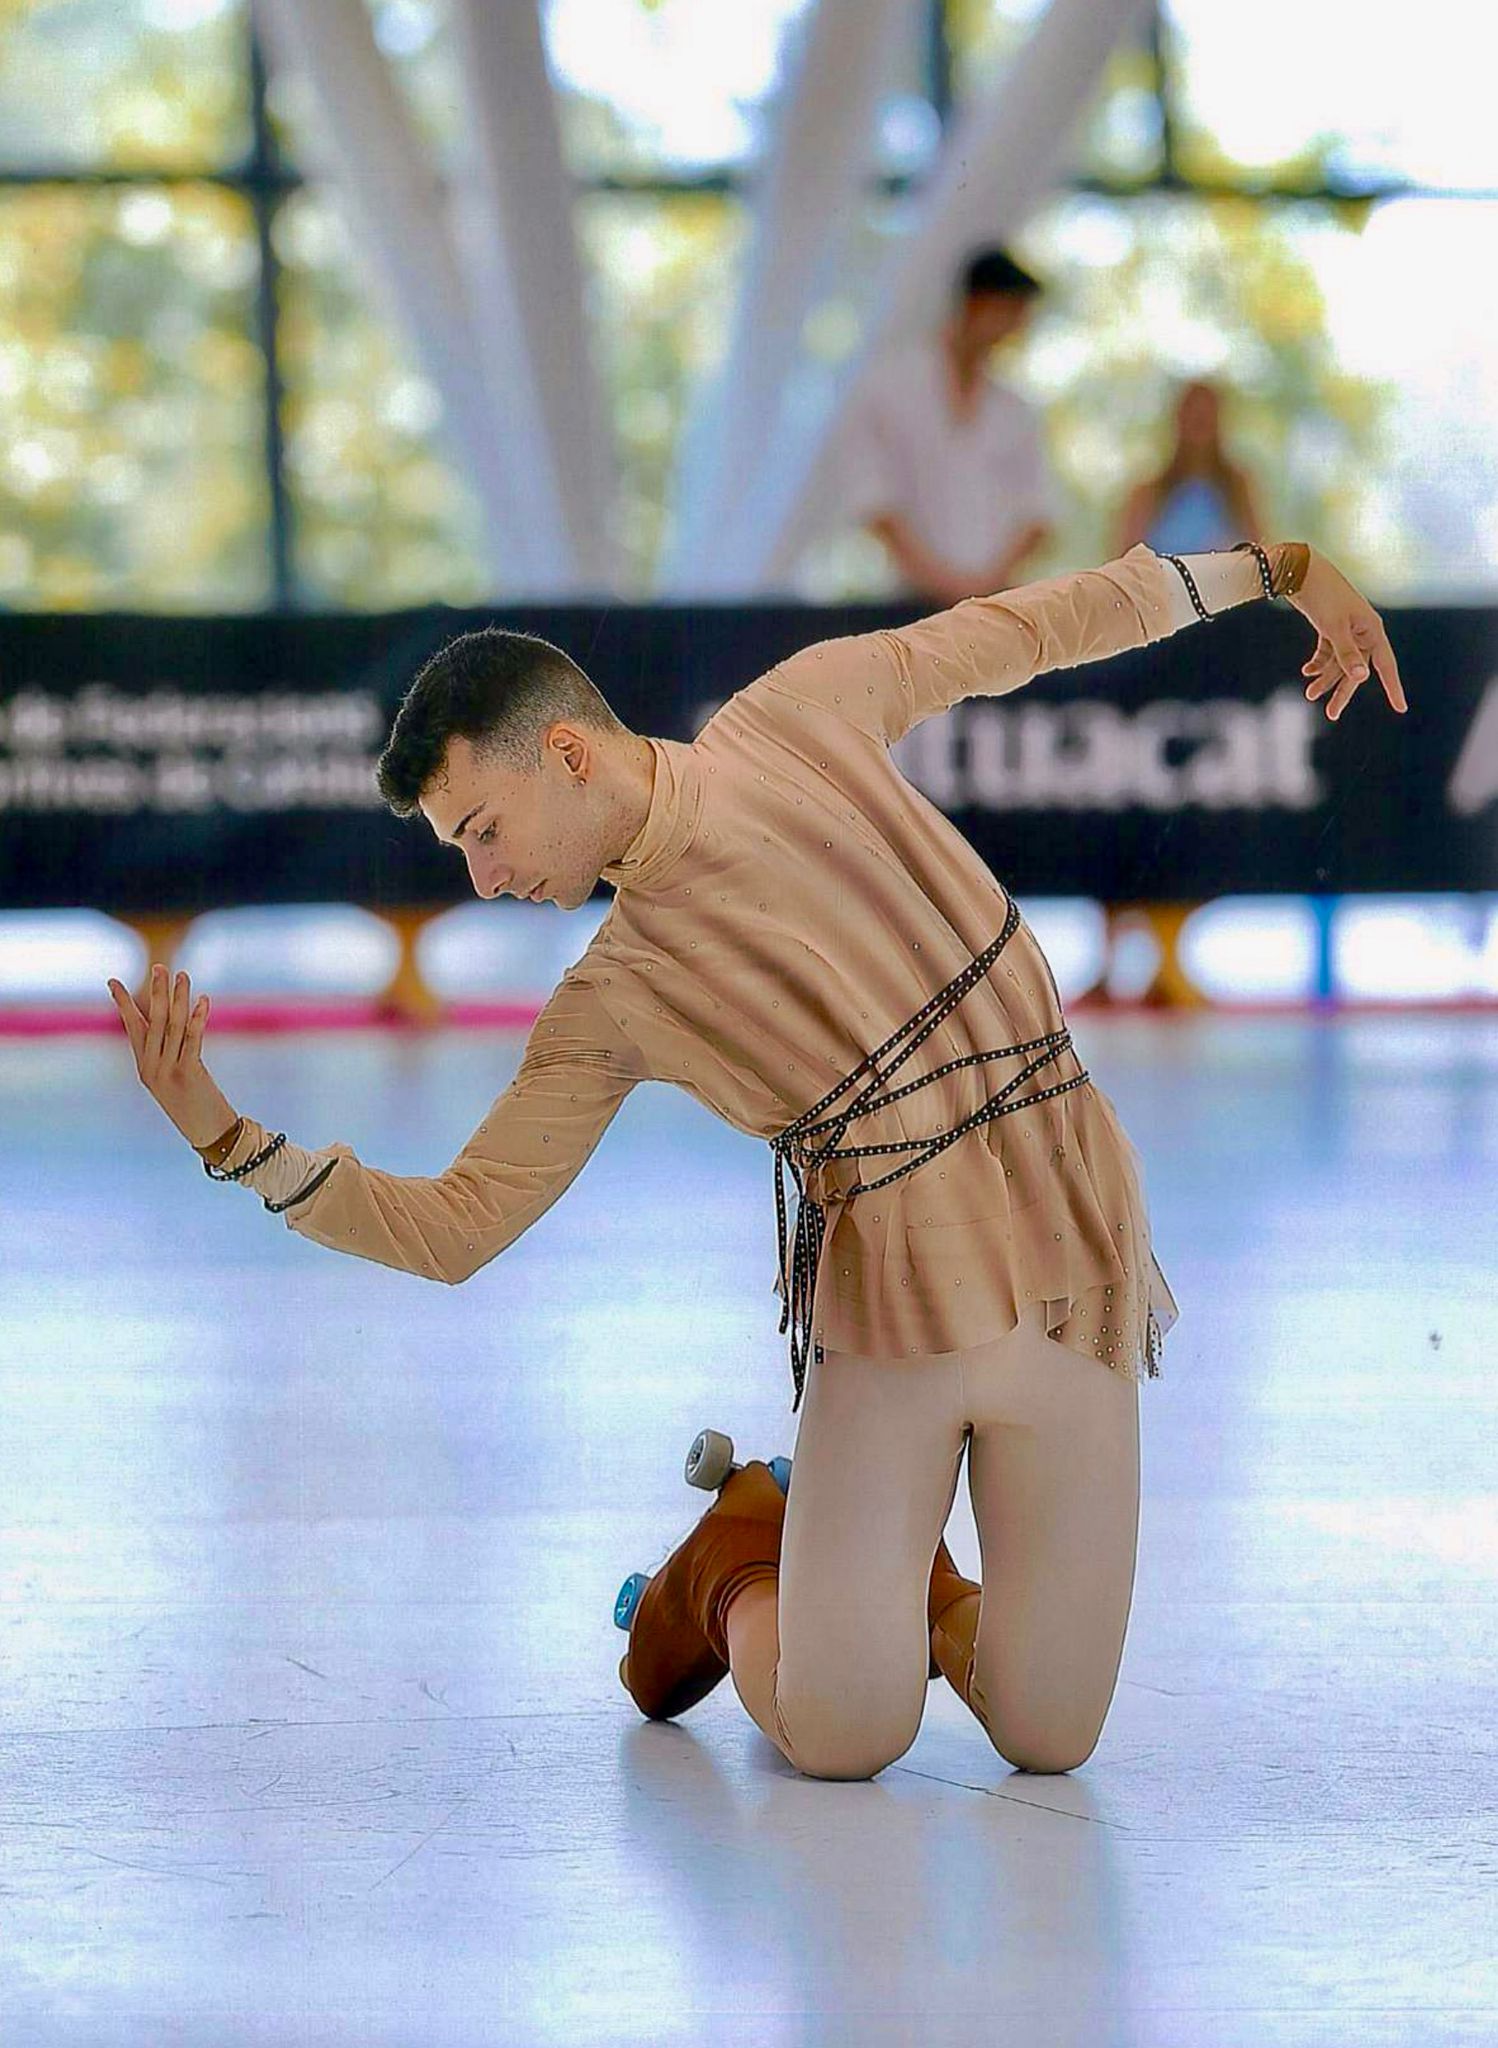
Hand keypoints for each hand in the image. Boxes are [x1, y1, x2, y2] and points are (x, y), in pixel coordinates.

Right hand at [107, 964, 238, 1149]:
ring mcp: (168, 1071)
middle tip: (161, 967)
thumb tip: (172, 1025)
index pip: (132, 1028)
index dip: (123, 1003)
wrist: (207, 1134)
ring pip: (173, 1027)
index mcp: (144, 1066)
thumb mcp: (173, 1079)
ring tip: (183, 976)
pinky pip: (192, 1040)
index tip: (113, 981)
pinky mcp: (189, 1074)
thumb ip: (168, 1054)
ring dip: (179, 998)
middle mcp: (152, 1067)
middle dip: (156, 992)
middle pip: (153, 1022)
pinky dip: (198, 1018)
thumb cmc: (193, 1106)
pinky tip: (203, 1001)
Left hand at [1289, 549, 1406, 721]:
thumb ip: (1346, 654)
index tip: (1401, 708)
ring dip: (1325, 678)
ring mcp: (1346, 628)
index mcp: (1371, 629)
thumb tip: (1361, 677)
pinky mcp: (1330, 625)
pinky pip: (1328, 651)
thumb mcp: (1333, 628)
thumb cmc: (1322, 596)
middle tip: (1331, 714)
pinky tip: (1307, 671)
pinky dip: (1318, 662)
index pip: (1386, 665)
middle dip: (1343, 691)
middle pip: (1357, 669)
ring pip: (1339, 662)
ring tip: (1310, 694)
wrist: (1299, 571)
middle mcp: (1362, 630)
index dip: (1393, 687)